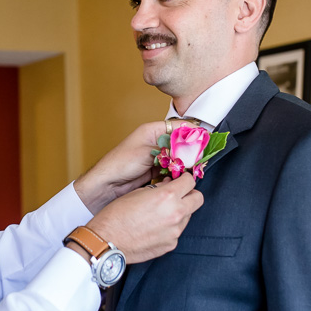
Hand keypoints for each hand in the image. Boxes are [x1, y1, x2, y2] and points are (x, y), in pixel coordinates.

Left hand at [74, 119, 198, 213]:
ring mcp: (157, 157)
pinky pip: (173, 170)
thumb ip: (169, 151)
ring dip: (186, 164)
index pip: (179, 126)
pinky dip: (179, 173)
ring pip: (178, 157)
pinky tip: (183, 178)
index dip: (192, 132)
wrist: (106, 185)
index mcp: (153, 130)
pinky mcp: (156, 171)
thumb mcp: (146, 153)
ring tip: (195, 169)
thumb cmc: (119, 164)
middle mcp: (156, 142)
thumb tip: (189, 151)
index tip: (205, 140)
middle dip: (191, 150)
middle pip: (181, 143)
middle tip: (201, 158)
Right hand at [85, 173, 202, 263]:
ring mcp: (175, 231)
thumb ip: (159, 188)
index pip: (191, 181)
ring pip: (188, 216)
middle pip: (198, 199)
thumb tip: (170, 185)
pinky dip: (170, 228)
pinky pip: (176, 232)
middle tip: (177, 195)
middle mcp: (176, 213)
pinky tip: (154, 228)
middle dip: (190, 194)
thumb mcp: (138, 192)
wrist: (107, 241)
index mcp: (168, 196)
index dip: (185, 179)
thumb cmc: (117, 214)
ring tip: (160, 214)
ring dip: (179, 212)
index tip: (180, 181)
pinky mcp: (171, 245)